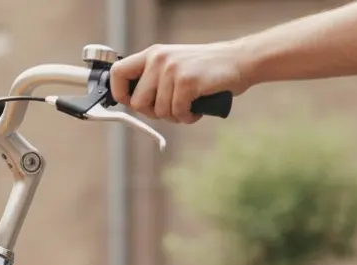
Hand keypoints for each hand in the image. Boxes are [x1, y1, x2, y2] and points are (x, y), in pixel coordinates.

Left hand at [110, 43, 249, 123]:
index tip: (133, 104)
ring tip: (189, 106)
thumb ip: (155, 79)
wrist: (238, 60)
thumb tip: (134, 102)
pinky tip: (196, 108)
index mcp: (152, 54)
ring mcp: (172, 70)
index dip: (121, 94)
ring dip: (175, 117)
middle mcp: (158, 59)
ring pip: (159, 112)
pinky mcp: (187, 81)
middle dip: (154, 114)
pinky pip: (177, 112)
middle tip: (172, 109)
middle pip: (137, 103)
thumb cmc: (207, 69)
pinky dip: (188, 117)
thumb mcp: (175, 65)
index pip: (118, 73)